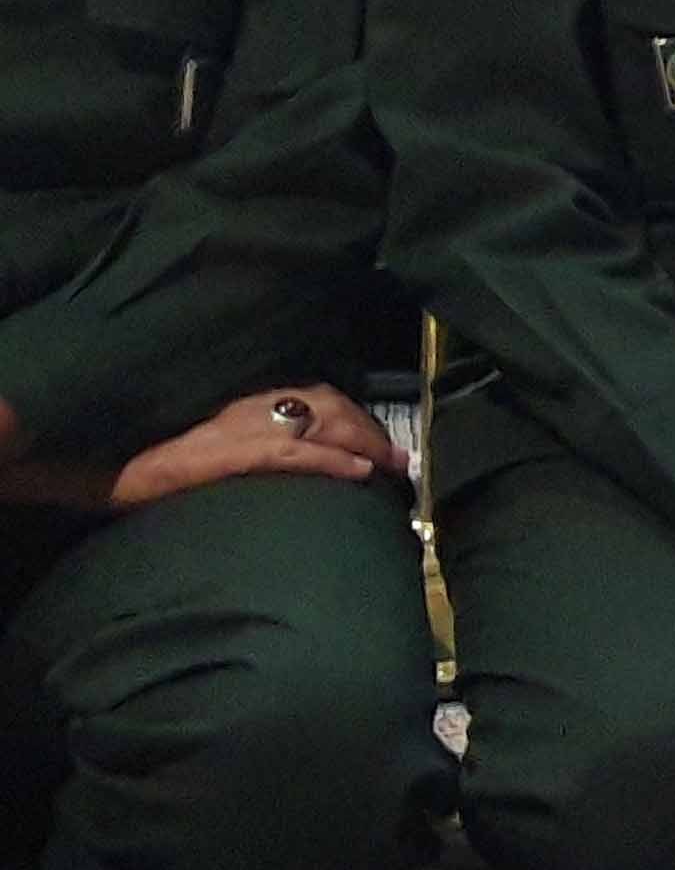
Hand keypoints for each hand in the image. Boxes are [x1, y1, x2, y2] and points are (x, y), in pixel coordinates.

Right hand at [104, 386, 402, 507]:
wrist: (83, 461)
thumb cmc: (133, 457)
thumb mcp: (197, 443)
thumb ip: (238, 443)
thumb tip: (282, 461)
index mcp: (238, 398)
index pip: (312, 395)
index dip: (352, 416)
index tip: (376, 441)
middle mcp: (243, 403)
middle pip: (326, 404)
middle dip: (368, 430)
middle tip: (397, 461)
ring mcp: (235, 425)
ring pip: (318, 423)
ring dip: (363, 444)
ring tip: (391, 469)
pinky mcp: (223, 452)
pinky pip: (291, 452)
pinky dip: (330, 460)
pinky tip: (358, 474)